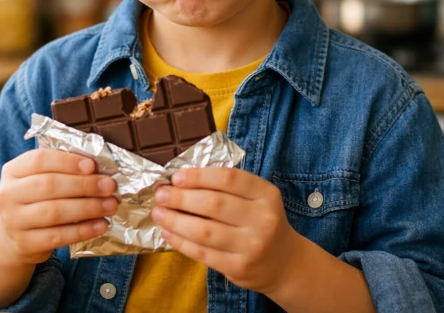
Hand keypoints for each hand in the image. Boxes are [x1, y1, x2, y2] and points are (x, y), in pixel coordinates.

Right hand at [0, 149, 117, 264]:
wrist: (13, 236)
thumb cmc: (35, 200)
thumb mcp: (39, 179)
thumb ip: (61, 170)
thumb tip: (99, 170)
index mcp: (13, 171)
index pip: (39, 160)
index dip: (67, 161)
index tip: (92, 166)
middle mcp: (8, 194)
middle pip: (49, 185)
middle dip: (84, 185)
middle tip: (109, 186)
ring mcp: (13, 221)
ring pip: (55, 212)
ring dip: (88, 208)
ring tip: (110, 206)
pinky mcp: (24, 244)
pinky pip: (58, 236)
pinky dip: (83, 230)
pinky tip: (100, 225)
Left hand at [151, 167, 303, 295]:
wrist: (284, 263)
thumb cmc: (262, 222)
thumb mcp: (257, 199)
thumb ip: (228, 188)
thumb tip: (180, 181)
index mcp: (266, 194)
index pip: (229, 179)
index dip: (198, 176)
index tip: (176, 177)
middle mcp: (262, 219)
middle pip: (213, 204)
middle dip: (180, 198)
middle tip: (160, 194)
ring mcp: (252, 246)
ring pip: (204, 231)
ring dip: (175, 221)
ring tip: (158, 213)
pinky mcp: (239, 268)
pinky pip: (203, 253)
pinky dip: (181, 242)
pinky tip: (168, 233)